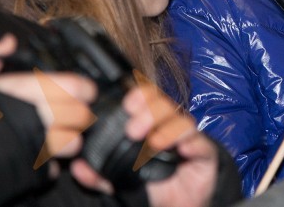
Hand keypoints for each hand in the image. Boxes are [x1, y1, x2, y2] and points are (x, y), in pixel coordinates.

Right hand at [0, 34, 97, 170]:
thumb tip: (9, 42)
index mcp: (32, 89)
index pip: (80, 87)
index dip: (81, 89)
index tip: (75, 90)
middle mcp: (42, 116)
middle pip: (82, 116)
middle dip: (76, 115)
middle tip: (63, 112)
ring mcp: (39, 145)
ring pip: (73, 144)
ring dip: (65, 140)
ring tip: (49, 134)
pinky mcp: (31, 169)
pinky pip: (53, 167)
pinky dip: (47, 162)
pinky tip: (32, 152)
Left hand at [71, 84, 217, 206]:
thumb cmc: (153, 186)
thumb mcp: (121, 181)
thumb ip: (101, 175)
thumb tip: (78, 168)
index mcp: (150, 126)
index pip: (146, 100)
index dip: (138, 97)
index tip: (125, 105)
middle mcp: (169, 127)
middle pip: (163, 105)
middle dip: (148, 112)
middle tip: (133, 130)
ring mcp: (188, 139)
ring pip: (181, 120)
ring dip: (167, 128)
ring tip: (153, 142)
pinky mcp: (204, 153)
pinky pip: (200, 142)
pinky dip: (191, 142)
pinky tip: (181, 149)